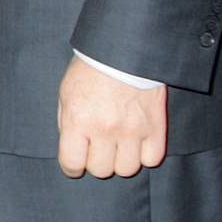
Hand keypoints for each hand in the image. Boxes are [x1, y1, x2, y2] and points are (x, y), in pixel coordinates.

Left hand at [58, 57, 168, 178]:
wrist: (123, 51)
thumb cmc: (90, 71)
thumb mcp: (66, 95)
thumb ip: (67, 123)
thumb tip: (72, 148)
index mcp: (78, 121)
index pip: (72, 163)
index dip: (72, 168)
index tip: (75, 166)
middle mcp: (105, 129)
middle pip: (101, 170)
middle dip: (96, 163)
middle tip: (98, 150)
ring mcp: (133, 130)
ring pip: (127, 169)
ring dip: (121, 161)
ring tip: (118, 147)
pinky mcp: (155, 127)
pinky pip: (151, 159)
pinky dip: (144, 156)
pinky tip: (137, 144)